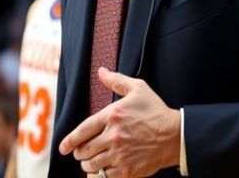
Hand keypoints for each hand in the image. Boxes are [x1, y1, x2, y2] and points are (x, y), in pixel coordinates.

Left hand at [59, 67, 180, 177]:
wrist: (175, 135)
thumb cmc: (155, 111)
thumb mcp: (138, 89)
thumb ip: (116, 80)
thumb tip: (101, 71)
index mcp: (112, 115)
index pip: (82, 130)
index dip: (69, 140)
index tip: (63, 147)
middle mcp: (113, 136)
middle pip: (84, 149)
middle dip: (79, 152)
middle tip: (80, 152)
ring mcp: (120, 154)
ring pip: (92, 164)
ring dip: (87, 164)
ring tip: (89, 162)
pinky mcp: (127, 170)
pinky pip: (104, 177)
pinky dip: (98, 176)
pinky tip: (99, 172)